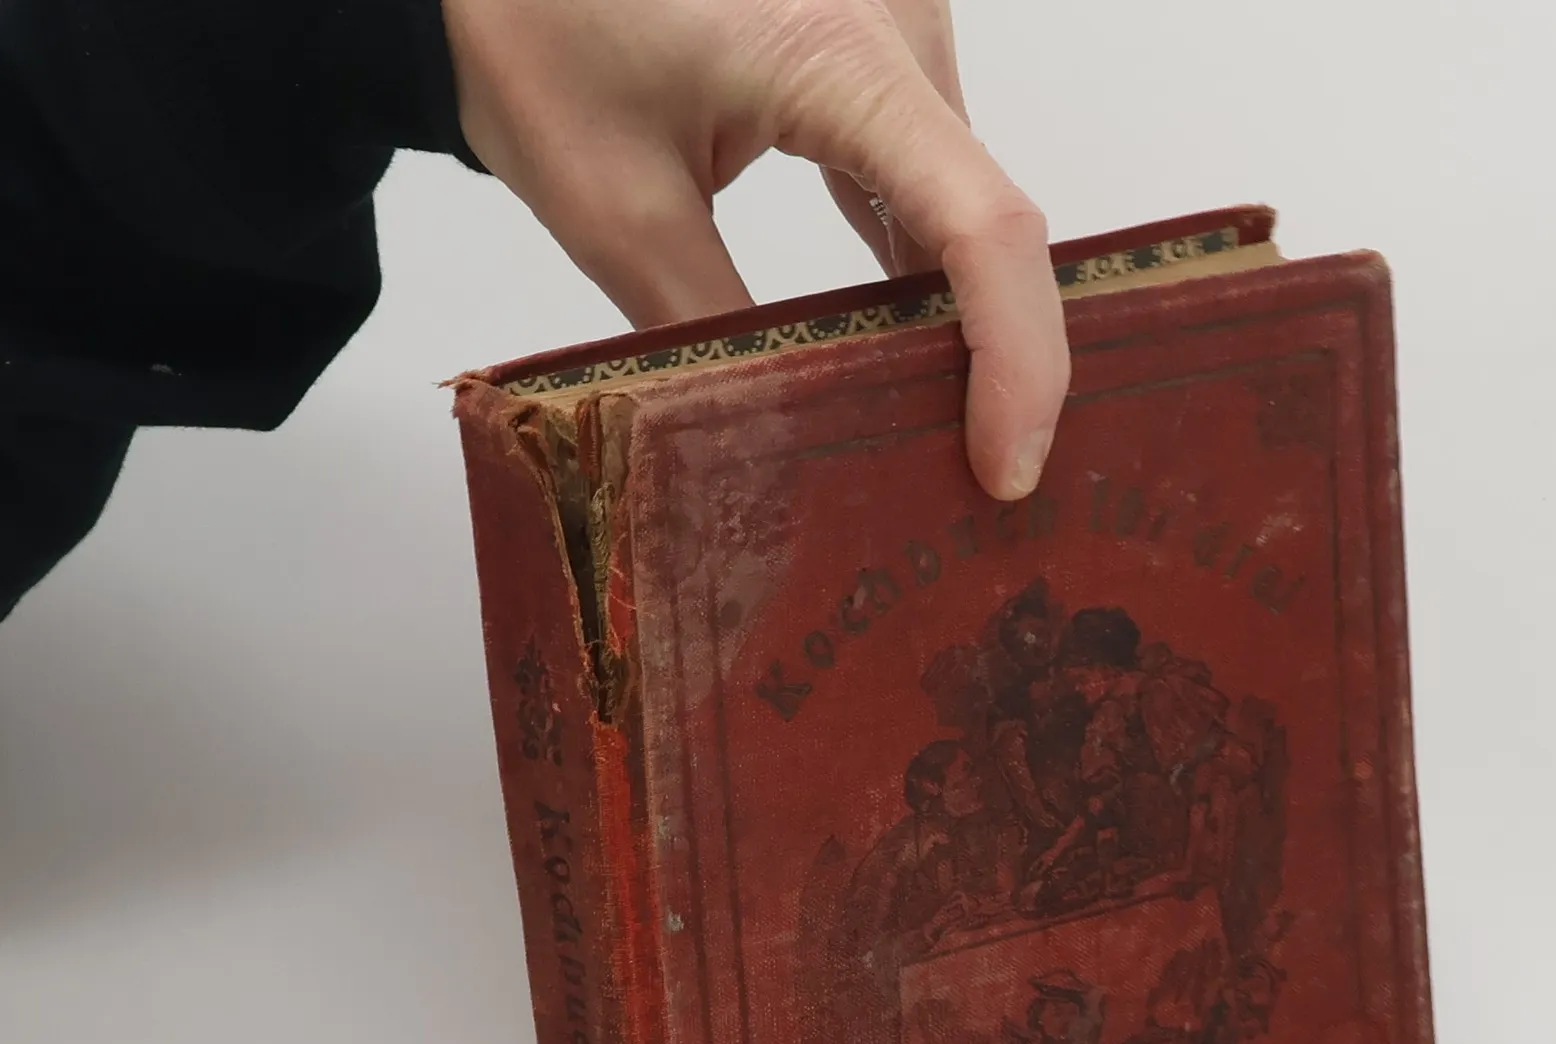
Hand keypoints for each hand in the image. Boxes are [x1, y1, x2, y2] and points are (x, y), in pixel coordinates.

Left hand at [443, 0, 1069, 499]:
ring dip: (956, 320)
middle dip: (994, 362)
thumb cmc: (535, 29)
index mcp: (843, 57)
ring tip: (933, 432)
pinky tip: (896, 348)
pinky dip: (918, 265)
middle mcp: (898, 27)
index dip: (1017, 362)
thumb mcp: (617, 212)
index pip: (983, 228)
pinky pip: (927, 174)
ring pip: (967, 207)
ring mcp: (895, 29)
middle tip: (969, 483)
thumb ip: (718, 337)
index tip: (1007, 469)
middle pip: (990, 226)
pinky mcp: (872, 47)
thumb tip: (789, 446)